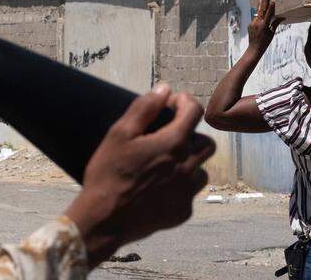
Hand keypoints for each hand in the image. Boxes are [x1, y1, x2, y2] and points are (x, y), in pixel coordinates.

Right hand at [64, 84, 214, 265]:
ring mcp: (186, 192)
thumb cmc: (108, 174)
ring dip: (188, 163)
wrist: (104, 220)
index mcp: (172, 144)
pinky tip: (158, 188)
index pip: (194, 112)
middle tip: (169, 136)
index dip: (184, 102)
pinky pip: (190, 193)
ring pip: (201, 169)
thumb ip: (144, 108)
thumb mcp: (119, 134)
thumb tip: (164, 89)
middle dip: (192, 134)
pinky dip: (179, 187)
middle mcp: (186, 167)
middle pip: (207, 143)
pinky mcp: (183, 212)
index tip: (171, 103)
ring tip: (164, 165)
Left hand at [247, 0, 281, 52]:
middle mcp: (257, 23)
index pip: (269, 14)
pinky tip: (260, 14)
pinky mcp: (250, 25)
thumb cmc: (265, 42)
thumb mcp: (272, 33)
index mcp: (264, 25)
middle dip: (264, 2)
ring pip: (257, 14)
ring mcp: (252, 23)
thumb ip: (275, 24)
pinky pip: (255, 18)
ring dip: (260, 7)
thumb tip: (283, 17)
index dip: (271, 7)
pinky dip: (258, 16)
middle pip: (261, 10)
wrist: (254, 48)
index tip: (272, 0)